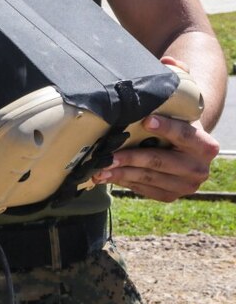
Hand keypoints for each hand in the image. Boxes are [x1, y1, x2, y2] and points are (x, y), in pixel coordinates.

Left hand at [94, 115, 219, 200]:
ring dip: (120, 173)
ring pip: (147, 178)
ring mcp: (185, 186)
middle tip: (107, 157)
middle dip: (130, 158)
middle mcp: (198, 169)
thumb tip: (130, 107)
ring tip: (98, 170)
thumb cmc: (175, 127)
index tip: (146, 120)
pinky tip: (107, 176)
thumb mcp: (177, 119)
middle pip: (159, 161)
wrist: (186, 150)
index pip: (184, 134)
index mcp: (205, 146)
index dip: (166, 128)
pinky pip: (144, 189)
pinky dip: (123, 181)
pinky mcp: (170, 196)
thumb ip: (162, 116)